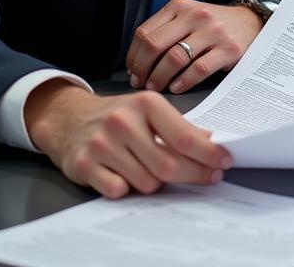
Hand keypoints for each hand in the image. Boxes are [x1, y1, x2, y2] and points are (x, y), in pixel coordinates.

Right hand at [25, 80, 230, 198]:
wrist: (69, 118)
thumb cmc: (118, 116)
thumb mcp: (150, 110)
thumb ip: (179, 127)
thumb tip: (212, 143)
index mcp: (146, 103)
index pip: (184, 136)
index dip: (208, 153)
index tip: (224, 162)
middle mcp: (123, 121)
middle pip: (168, 164)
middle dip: (193, 174)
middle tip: (208, 177)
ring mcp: (102, 144)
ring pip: (146, 182)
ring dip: (155, 182)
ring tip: (150, 169)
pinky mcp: (84, 164)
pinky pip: (118, 190)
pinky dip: (127, 188)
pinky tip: (124, 174)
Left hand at [126, 0, 261, 93]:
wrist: (250, 21)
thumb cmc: (212, 25)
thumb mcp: (188, 16)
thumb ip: (165, 31)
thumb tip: (136, 61)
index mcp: (179, 6)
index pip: (144, 32)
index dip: (134, 56)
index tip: (133, 71)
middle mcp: (195, 15)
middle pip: (155, 45)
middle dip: (143, 69)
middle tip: (141, 83)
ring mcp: (213, 31)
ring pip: (174, 58)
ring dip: (160, 78)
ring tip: (157, 87)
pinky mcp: (228, 48)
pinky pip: (198, 69)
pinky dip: (183, 82)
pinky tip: (177, 87)